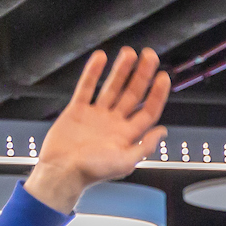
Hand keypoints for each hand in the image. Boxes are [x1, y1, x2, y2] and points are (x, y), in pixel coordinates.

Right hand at [26, 48, 169, 214]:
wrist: (62, 172)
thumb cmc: (92, 172)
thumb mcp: (125, 162)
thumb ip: (145, 146)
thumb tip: (163, 131)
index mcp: (128, 134)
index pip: (148, 110)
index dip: (157, 94)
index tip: (164, 77)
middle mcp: (114, 122)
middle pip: (133, 94)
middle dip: (142, 75)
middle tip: (150, 56)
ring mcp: (96, 115)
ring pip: (112, 87)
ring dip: (121, 70)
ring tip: (129, 53)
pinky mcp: (77, 110)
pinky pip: (86, 87)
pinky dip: (92, 73)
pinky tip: (100, 58)